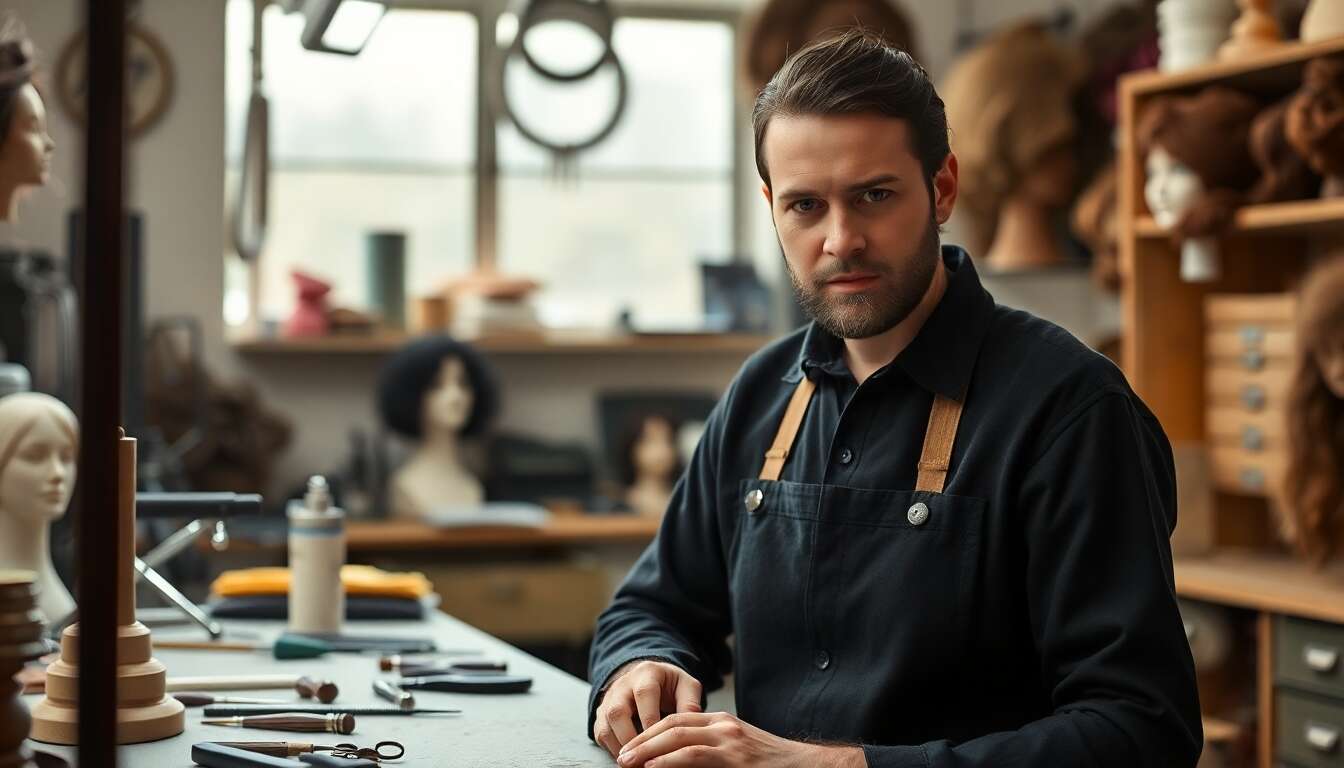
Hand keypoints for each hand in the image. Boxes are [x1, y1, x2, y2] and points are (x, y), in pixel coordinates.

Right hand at [593, 660, 703, 757]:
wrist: (647, 679)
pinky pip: (601, 736)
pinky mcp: (601, 716)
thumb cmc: (669, 685)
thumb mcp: (685, 686)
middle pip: (617, 712)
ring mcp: (608, 701)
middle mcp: (622, 685)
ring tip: (637, 764)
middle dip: (631, 739)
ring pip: (605, 726)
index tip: (662, 741)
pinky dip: (613, 751)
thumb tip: (693, 726)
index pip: (645, 694)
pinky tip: (630, 761)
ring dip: (620, 748)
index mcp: (646, 673)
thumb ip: (690, 702)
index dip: (651, 719)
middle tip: (646, 758)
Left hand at [614, 711, 864, 767]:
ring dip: (649, 750)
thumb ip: (712, 755)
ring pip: (679, 737)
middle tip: (622, 757)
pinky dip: (670, 760)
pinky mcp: (736, 758)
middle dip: (643, 739)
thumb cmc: (774, 766)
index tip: (632, 748)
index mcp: (724, 724)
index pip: (678, 720)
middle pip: (673, 725)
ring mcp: (731, 741)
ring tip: (629, 763)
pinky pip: (695, 756)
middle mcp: (725, 726)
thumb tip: (679, 762)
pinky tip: (654, 767)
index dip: (651, 732)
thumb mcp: (739, 754)